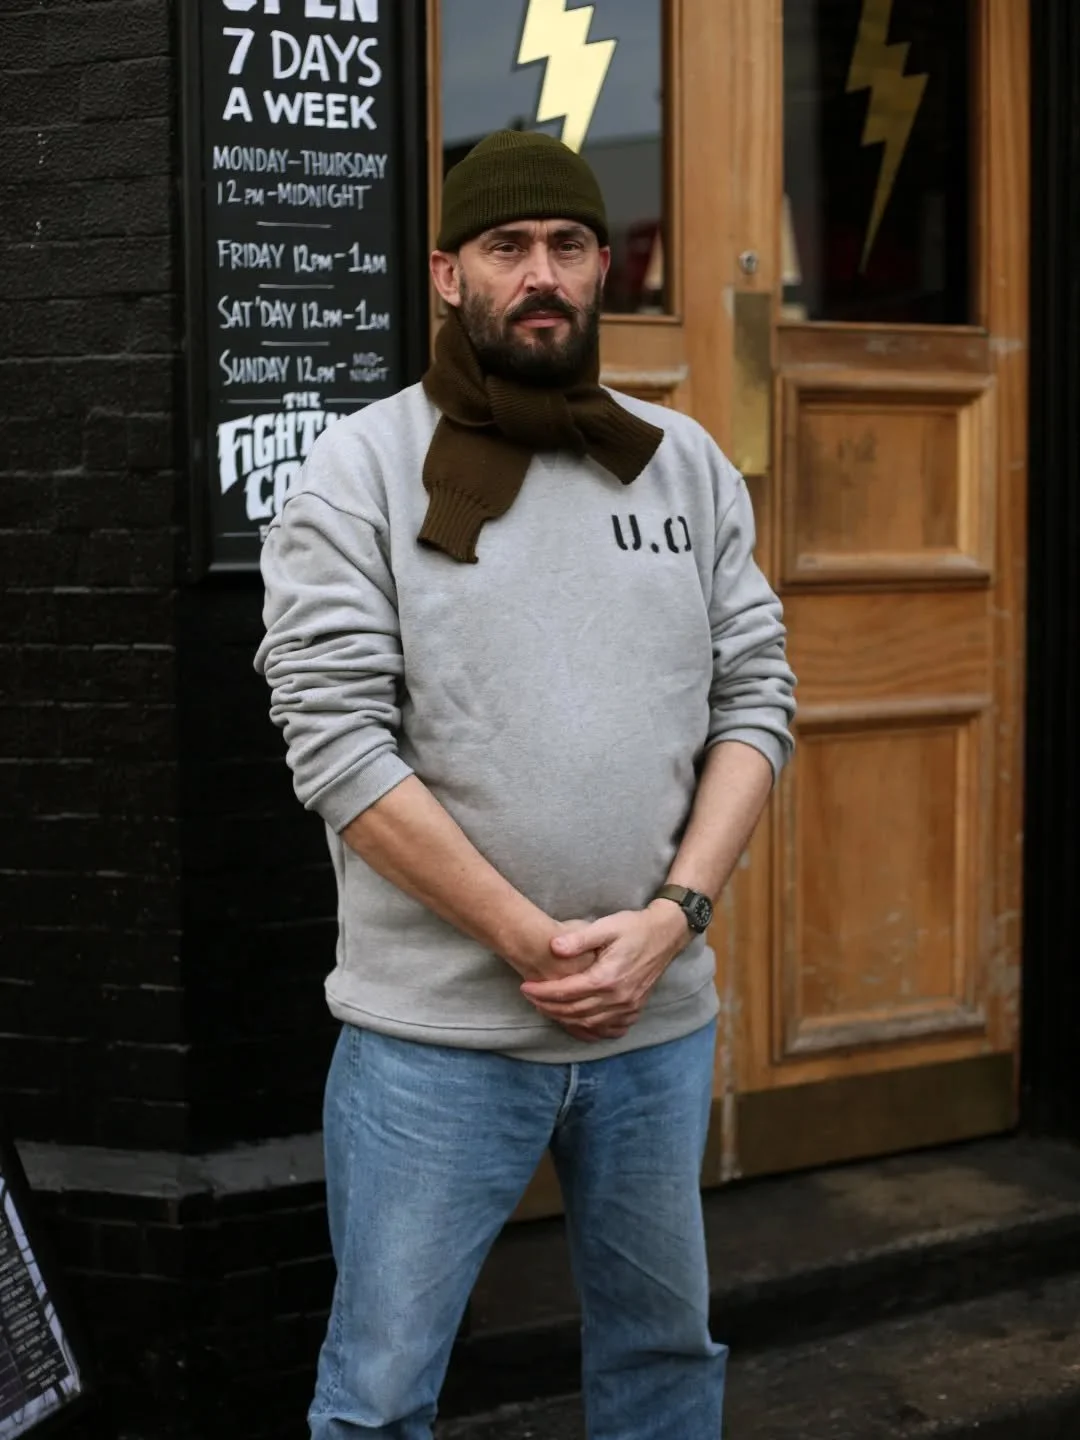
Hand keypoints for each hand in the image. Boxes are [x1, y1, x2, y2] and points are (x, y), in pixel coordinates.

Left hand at [520, 902, 690, 1041]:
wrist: (666, 934)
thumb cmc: (634, 927)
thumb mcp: (606, 925)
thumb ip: (578, 938)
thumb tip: (553, 946)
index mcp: (607, 977)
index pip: (567, 992)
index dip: (543, 992)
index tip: (525, 987)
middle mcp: (618, 997)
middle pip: (574, 1011)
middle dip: (548, 1007)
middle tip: (530, 998)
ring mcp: (628, 1006)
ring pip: (589, 1023)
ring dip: (564, 1018)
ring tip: (546, 1008)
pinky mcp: (635, 1008)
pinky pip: (609, 1028)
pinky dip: (590, 1029)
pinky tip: (578, 1023)